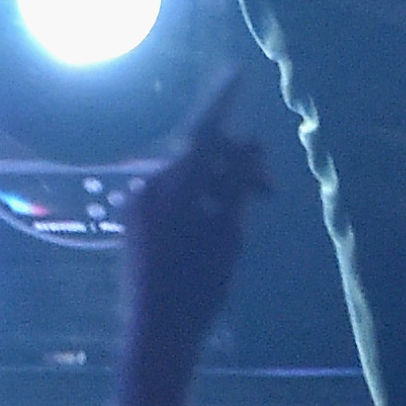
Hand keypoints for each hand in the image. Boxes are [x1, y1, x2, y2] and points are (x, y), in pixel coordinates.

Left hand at [123, 90, 269, 372]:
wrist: (156, 334)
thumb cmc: (199, 288)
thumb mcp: (228, 235)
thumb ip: (238, 185)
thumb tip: (251, 144)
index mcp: (174, 187)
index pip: (203, 132)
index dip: (222, 100)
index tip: (237, 71)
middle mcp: (150, 187)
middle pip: (199, 156)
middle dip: (235, 164)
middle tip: (270, 189)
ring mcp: (139, 205)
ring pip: (188, 177)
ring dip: (218, 185)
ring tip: (245, 216)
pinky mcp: (135, 222)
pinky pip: (173, 197)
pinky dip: (199, 200)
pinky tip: (218, 226)